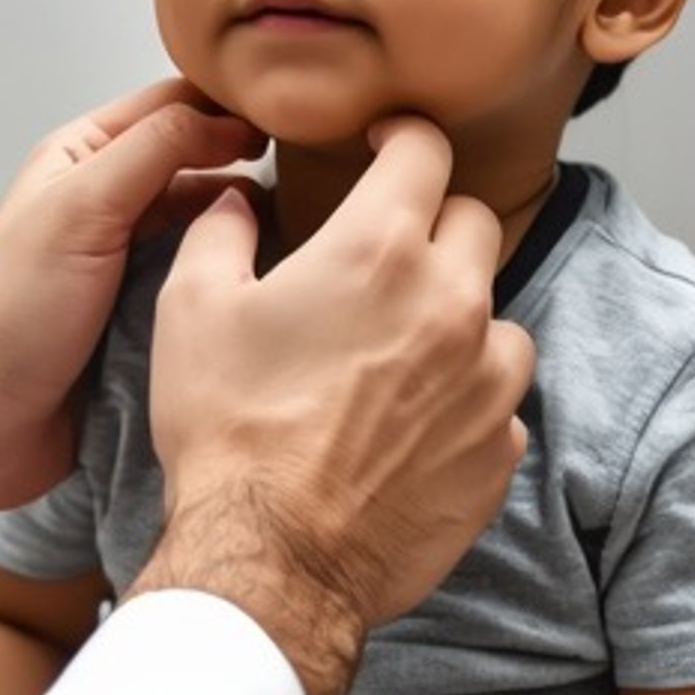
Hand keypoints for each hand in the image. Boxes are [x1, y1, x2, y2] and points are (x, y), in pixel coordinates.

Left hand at [0, 79, 262, 512]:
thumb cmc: (9, 317)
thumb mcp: (82, 210)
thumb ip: (151, 152)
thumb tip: (220, 118)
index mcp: (83, 161)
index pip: (169, 108)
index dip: (226, 108)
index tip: (286, 123)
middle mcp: (108, 208)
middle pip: (196, 166)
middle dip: (247, 168)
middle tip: (311, 180)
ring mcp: (129, 265)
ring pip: (204, 229)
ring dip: (244, 229)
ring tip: (300, 234)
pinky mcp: (145, 319)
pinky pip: (200, 288)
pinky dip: (230, 282)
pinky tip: (264, 286)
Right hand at [143, 118, 534, 685]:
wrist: (272, 556)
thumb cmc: (229, 433)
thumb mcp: (192, 309)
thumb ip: (221, 234)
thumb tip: (234, 203)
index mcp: (381, 250)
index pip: (425, 148)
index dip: (402, 137)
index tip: (387, 147)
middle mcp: (452, 303)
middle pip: (475, 224)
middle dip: (434, 227)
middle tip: (387, 261)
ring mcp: (488, 382)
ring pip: (499, 316)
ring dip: (460, 321)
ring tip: (403, 356)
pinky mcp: (501, 451)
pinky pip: (502, 404)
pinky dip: (467, 402)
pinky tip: (414, 426)